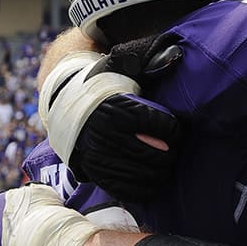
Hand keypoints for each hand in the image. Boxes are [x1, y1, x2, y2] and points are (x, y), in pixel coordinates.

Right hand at [40, 50, 181, 201]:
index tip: (175, 127)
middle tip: (174, 148)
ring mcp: (97, 156)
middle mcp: (103, 134)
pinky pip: (126, 190)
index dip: (174, 129)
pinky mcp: (94, 173)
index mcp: (115, 108)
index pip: (161, 125)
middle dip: (171, 152)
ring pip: (143, 175)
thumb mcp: (123, 66)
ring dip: (162, 171)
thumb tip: (176, 56)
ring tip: (165, 163)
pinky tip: (153, 179)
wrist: (70, 104)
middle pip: (155, 154)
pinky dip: (145, 188)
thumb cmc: (106, 84)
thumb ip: (149, 62)